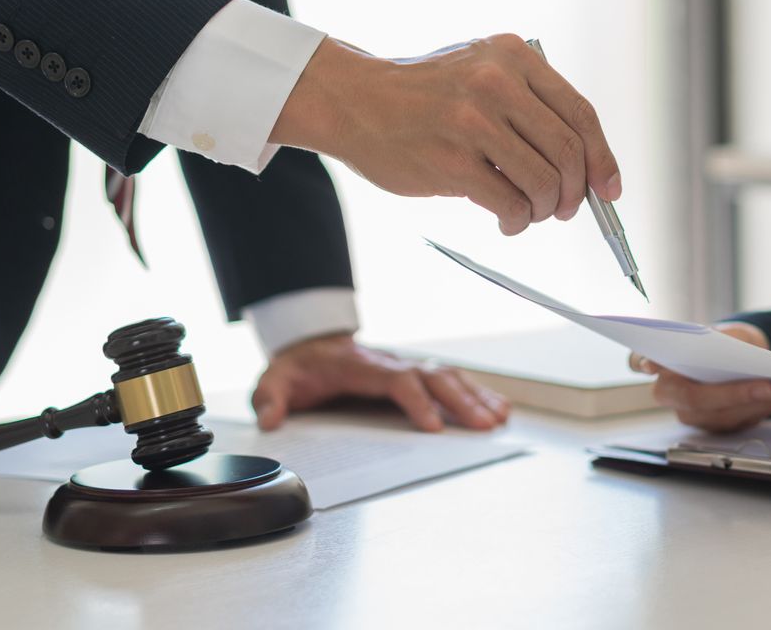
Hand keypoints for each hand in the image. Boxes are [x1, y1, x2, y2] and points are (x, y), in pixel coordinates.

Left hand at [251, 334, 510, 431]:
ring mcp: (405, 367)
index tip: (434, 425)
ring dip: (475, 396)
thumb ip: (270, 398)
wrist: (308, 346)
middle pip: (433, 376)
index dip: (417, 401)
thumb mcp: (274, 381)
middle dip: (461, 401)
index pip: (397, 381)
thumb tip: (272, 419)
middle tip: (484, 426)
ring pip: (448, 376)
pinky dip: (476, 392)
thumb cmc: (298, 368)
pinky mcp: (414, 375)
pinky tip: (497, 407)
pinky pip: (450, 380)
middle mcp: (390, 363)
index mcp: (361, 367)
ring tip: (499, 419)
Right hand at [273, 35, 622, 235]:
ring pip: (544, 183)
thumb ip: (528, 106)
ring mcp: (474, 122)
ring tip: (528, 212)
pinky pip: (511, 204)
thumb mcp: (481, 73)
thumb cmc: (424, 97)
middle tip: (563, 207)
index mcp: (513, 57)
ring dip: (544, 209)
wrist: (355, 102)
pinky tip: (507, 219)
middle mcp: (497, 82)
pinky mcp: (453, 161)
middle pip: (568, 151)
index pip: (579, 113)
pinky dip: (518, 221)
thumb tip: (583, 166)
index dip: (602, 157)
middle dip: (574, 191)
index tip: (608, 188)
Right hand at [627, 322, 770, 432]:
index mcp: (660, 362)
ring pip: (722, 415)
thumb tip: (734, 352)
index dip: (645, 363)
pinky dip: (770, 405)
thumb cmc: (725, 341)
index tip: (652, 363)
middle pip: (694, 399)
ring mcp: (692, 413)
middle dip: (733, 394)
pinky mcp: (716, 425)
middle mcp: (669, 393)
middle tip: (766, 386)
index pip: (640, 361)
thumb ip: (721, 340)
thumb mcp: (724, 332)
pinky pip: (742, 420)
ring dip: (760, 402)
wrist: (740, 355)